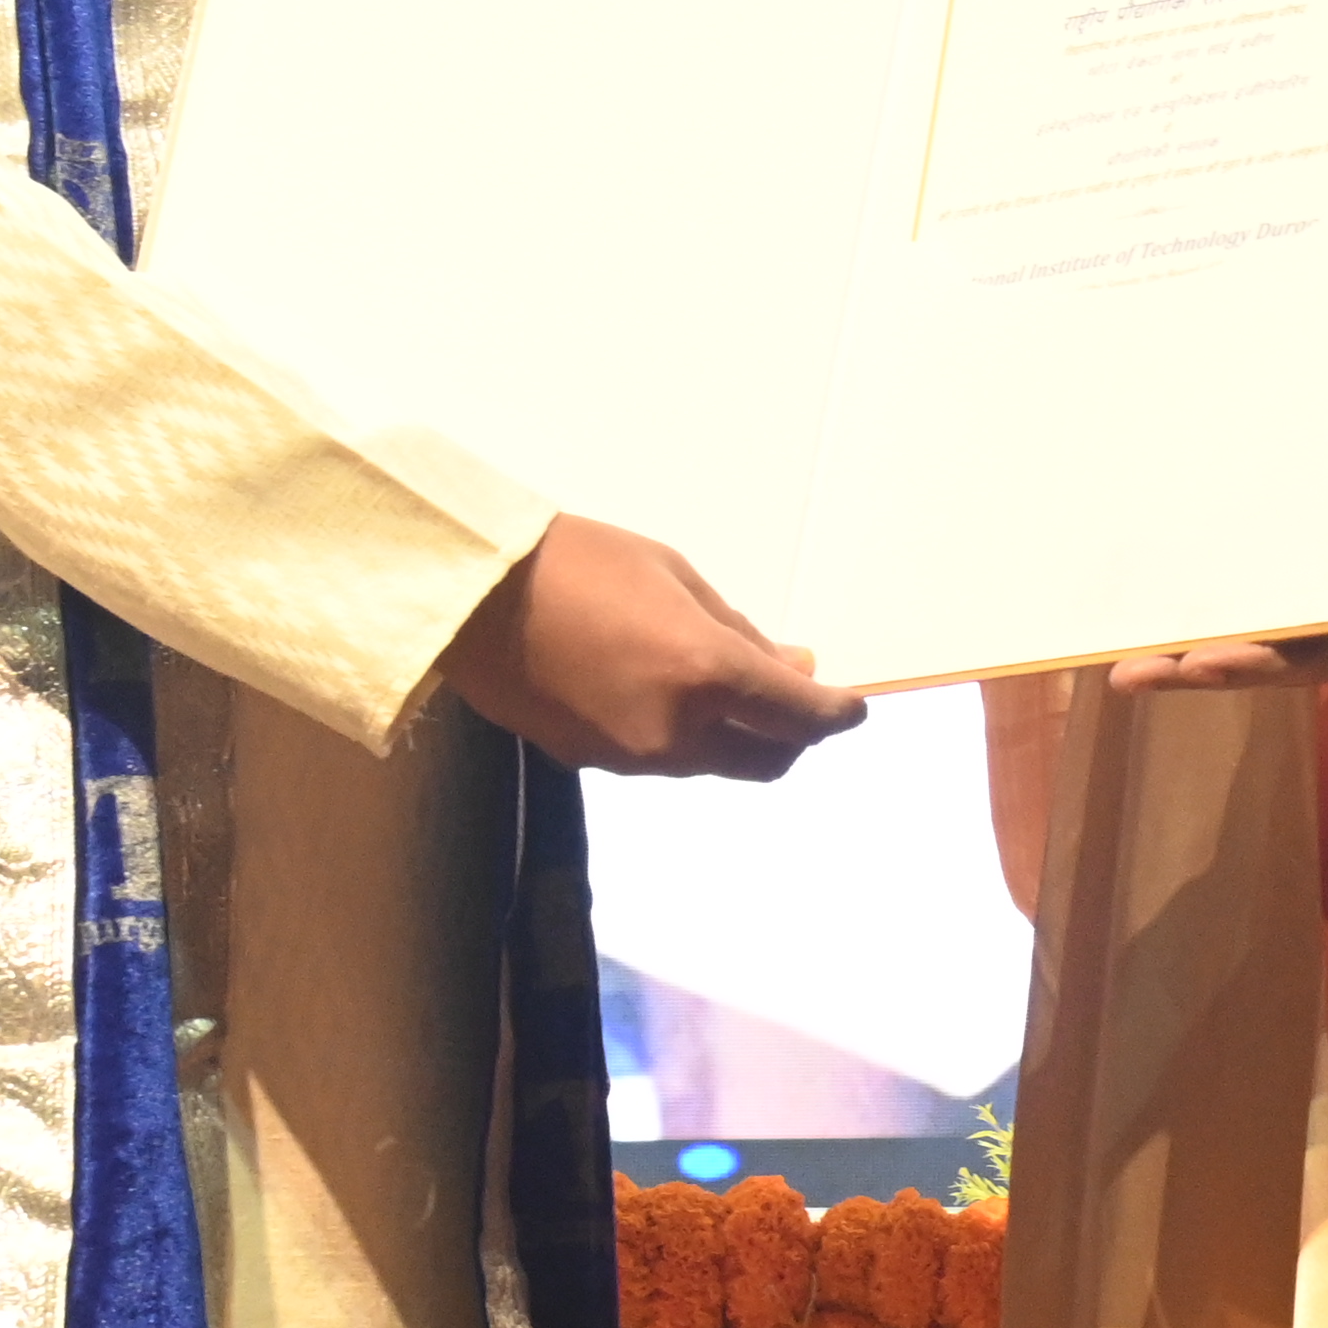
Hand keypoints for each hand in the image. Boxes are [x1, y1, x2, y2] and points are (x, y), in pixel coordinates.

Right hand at [447, 516, 867, 777]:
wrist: (474, 595)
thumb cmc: (582, 562)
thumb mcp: (677, 579)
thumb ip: (740, 634)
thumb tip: (793, 667)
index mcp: (706, 675)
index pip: (802, 717)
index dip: (838, 714)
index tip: (853, 705)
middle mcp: (677, 733)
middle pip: (767, 761)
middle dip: (794, 736)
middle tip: (792, 694)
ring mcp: (633, 759)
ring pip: (714, 765)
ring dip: (736, 736)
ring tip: (723, 682)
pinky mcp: (593, 764)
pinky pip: (662, 760)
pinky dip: (683, 735)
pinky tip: (662, 690)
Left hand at [1107, 398, 1327, 694]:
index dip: (1260, 657)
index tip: (1196, 661)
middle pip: (1293, 665)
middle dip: (1209, 668)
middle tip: (1124, 672)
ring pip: (1290, 654)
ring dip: (1216, 654)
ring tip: (1133, 658)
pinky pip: (1302, 631)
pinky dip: (1248, 627)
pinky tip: (1190, 616)